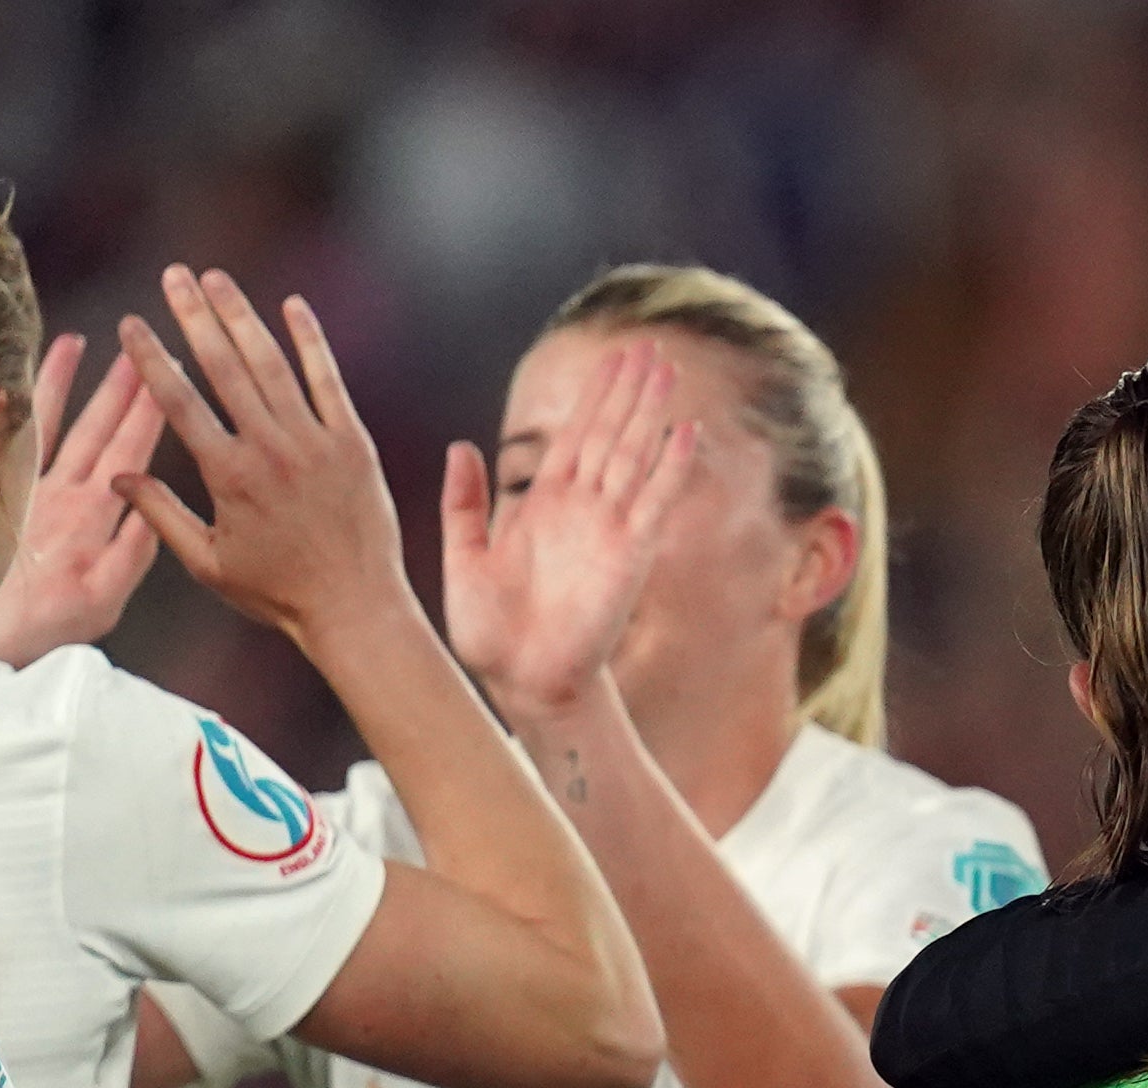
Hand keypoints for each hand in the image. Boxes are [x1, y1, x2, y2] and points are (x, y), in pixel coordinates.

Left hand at [0, 335, 167, 663]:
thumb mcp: (107, 600)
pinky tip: (7, 386)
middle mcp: (55, 493)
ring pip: (43, 424)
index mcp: (90, 517)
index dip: (149, 414)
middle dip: (117, 387)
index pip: (128, 453)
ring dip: (60, 383)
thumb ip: (132, 551)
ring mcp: (19, 489)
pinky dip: (5, 412)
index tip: (166, 378)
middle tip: (135, 348)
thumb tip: (151, 502)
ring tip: (74, 344)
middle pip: (92, 429)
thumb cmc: (48, 625)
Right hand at [113, 268, 412, 657]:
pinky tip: (292, 306)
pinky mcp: (355, 446)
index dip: (151, 356)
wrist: (357, 609)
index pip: (177, 400)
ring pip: (272, 365)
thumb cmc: (279, 593)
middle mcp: (270, 450)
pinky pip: (329, 382)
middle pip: (223, 367)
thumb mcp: (209, 562)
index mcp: (228, 475)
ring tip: (216, 279)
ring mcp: (316, 444)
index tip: (131, 322)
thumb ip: (161, 514)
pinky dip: (311, 342)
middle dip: (193, 314)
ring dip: (242, 316)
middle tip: (173, 274)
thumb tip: (116, 477)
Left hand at [443, 340, 694, 722]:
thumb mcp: (461, 555)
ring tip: (664, 371)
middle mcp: (581, 511)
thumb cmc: (489, 631)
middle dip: (628, 392)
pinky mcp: (629, 556)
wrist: (520, 680)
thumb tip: (461, 447)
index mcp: (542, 506)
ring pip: (633, 457)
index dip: (594, 397)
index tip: (611, 359)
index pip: (574, 436)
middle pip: (610, 435)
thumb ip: (464, 503)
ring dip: (649, 414)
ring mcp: (608, 531)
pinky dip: (670, 468)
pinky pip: (654, 503)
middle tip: (648, 347)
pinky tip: (686, 434)